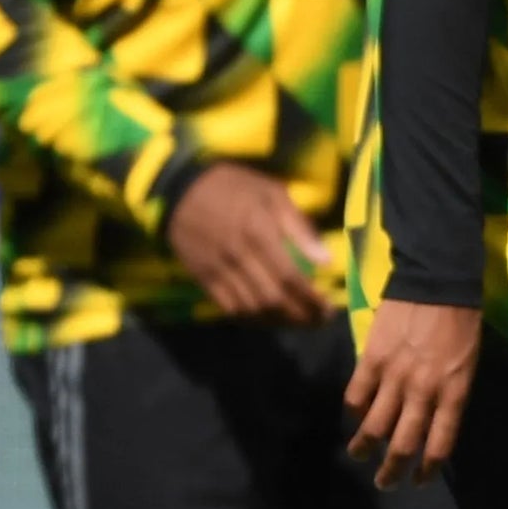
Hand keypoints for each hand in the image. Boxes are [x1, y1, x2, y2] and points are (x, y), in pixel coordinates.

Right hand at [170, 165, 327, 322]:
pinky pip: (229, 308)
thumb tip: (326, 260)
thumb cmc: (234, 187)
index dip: (311, 298)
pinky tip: (269, 317)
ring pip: (252, 309)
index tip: (329, 307)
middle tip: (319, 320)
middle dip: (300, 316)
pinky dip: (252, 319)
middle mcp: (238, 255)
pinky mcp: (202, 278)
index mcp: (258, 231)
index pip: (290, 276)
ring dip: (279, 321)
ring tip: (299, 321)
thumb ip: (300, 227)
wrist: (178, 190)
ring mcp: (218, 269)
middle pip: (272, 299)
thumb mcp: (273, 193)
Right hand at [345, 297, 481, 483]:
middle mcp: (424, 391)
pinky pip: (356, 396)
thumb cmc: (461, 323)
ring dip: (364, 448)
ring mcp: (395, 376)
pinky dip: (354, 412)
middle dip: (392, 470)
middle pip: (402, 444)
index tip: (418, 481)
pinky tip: (356, 417)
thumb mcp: (468, 365)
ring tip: (359, 455)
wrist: (438, 282)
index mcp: (454, 393)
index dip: (427, 469)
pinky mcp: (371, 359)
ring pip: (373, 426)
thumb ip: (450, 396)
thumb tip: (431, 424)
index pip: (440, 444)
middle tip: (385, 482)